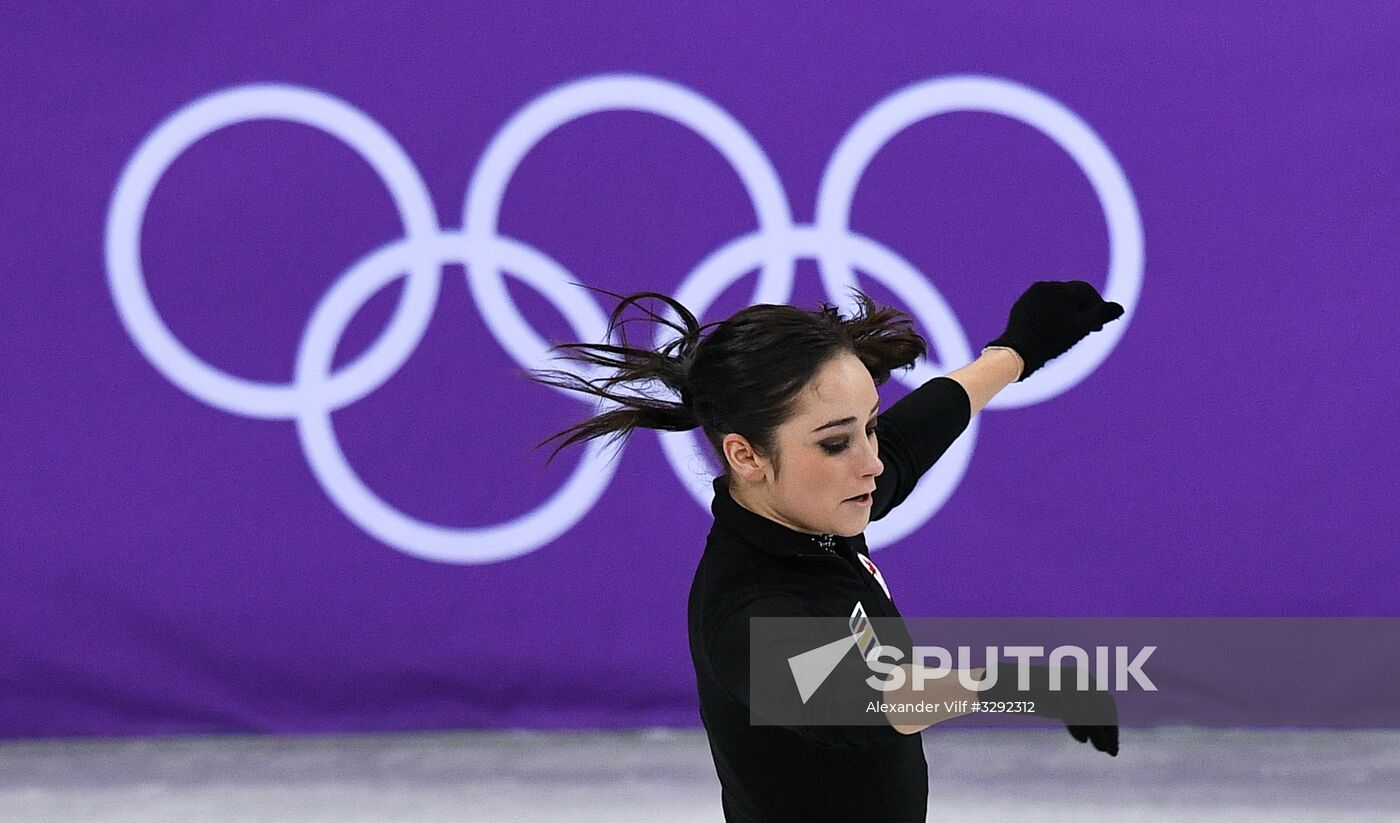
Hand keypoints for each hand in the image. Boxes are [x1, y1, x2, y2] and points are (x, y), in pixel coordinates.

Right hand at [979, 663, 1118, 756]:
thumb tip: (1092, 733)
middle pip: (1103, 706)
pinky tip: (1082, 740)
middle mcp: (1076, 677)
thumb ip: (1075, 712)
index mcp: (1081, 678)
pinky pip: (1071, 712)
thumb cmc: (1031, 694)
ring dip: (1098, 732)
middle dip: (1109, 730)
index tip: (1112, 742)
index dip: (1112, 724)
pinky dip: (1079, 727)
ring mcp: (1063, 683)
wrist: (1001, 682)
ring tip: (1101, 749)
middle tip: (1111, 751)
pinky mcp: (1051, 690)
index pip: (1106, 702)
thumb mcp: (1057, 703)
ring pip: (1089, 711)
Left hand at [987, 281, 1124, 380]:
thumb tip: (1120, 308)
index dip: (1097, 306)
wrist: (1019, 351)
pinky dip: (1051, 315)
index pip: (1086, 292)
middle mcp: (1042, 287)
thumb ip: (1101, 315)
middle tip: (1089, 328)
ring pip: (1056, 301)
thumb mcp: (1081, 328)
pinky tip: (1054, 329)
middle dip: (1082, 310)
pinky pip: (1041, 307)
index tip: (1100, 323)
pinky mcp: (1020, 307)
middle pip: (1071, 296)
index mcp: (1059, 289)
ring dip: (1067, 312)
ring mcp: (1029, 296)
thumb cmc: (1052, 340)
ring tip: (1072, 330)